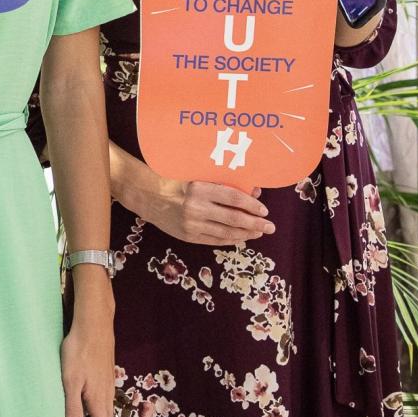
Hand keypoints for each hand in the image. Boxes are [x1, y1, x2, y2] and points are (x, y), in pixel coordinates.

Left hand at [60, 290, 114, 416]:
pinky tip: (80, 402)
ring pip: (105, 415)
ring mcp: (109, 386)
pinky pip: (104, 402)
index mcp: (99, 401)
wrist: (94, 325)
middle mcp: (108, 397)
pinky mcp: (106, 377)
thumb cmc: (79, 350)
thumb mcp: (70, 380)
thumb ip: (72, 407)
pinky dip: (94, 411)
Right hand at [142, 179, 274, 244]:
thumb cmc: (174, 180)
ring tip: (258, 233)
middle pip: (234, 218)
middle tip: (270, 226)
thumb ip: (222, 183)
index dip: (251, 205)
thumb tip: (252, 191)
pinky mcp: (188, 236)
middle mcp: (196, 207)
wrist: (147, 196)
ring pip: (226, 232)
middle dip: (255, 223)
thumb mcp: (197, 176)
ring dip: (246, 233)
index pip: (233, 197)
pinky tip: (240, 238)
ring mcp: (192, 224)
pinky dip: (230, 240)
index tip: (264, 210)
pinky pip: (214, 240)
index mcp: (199, 188)